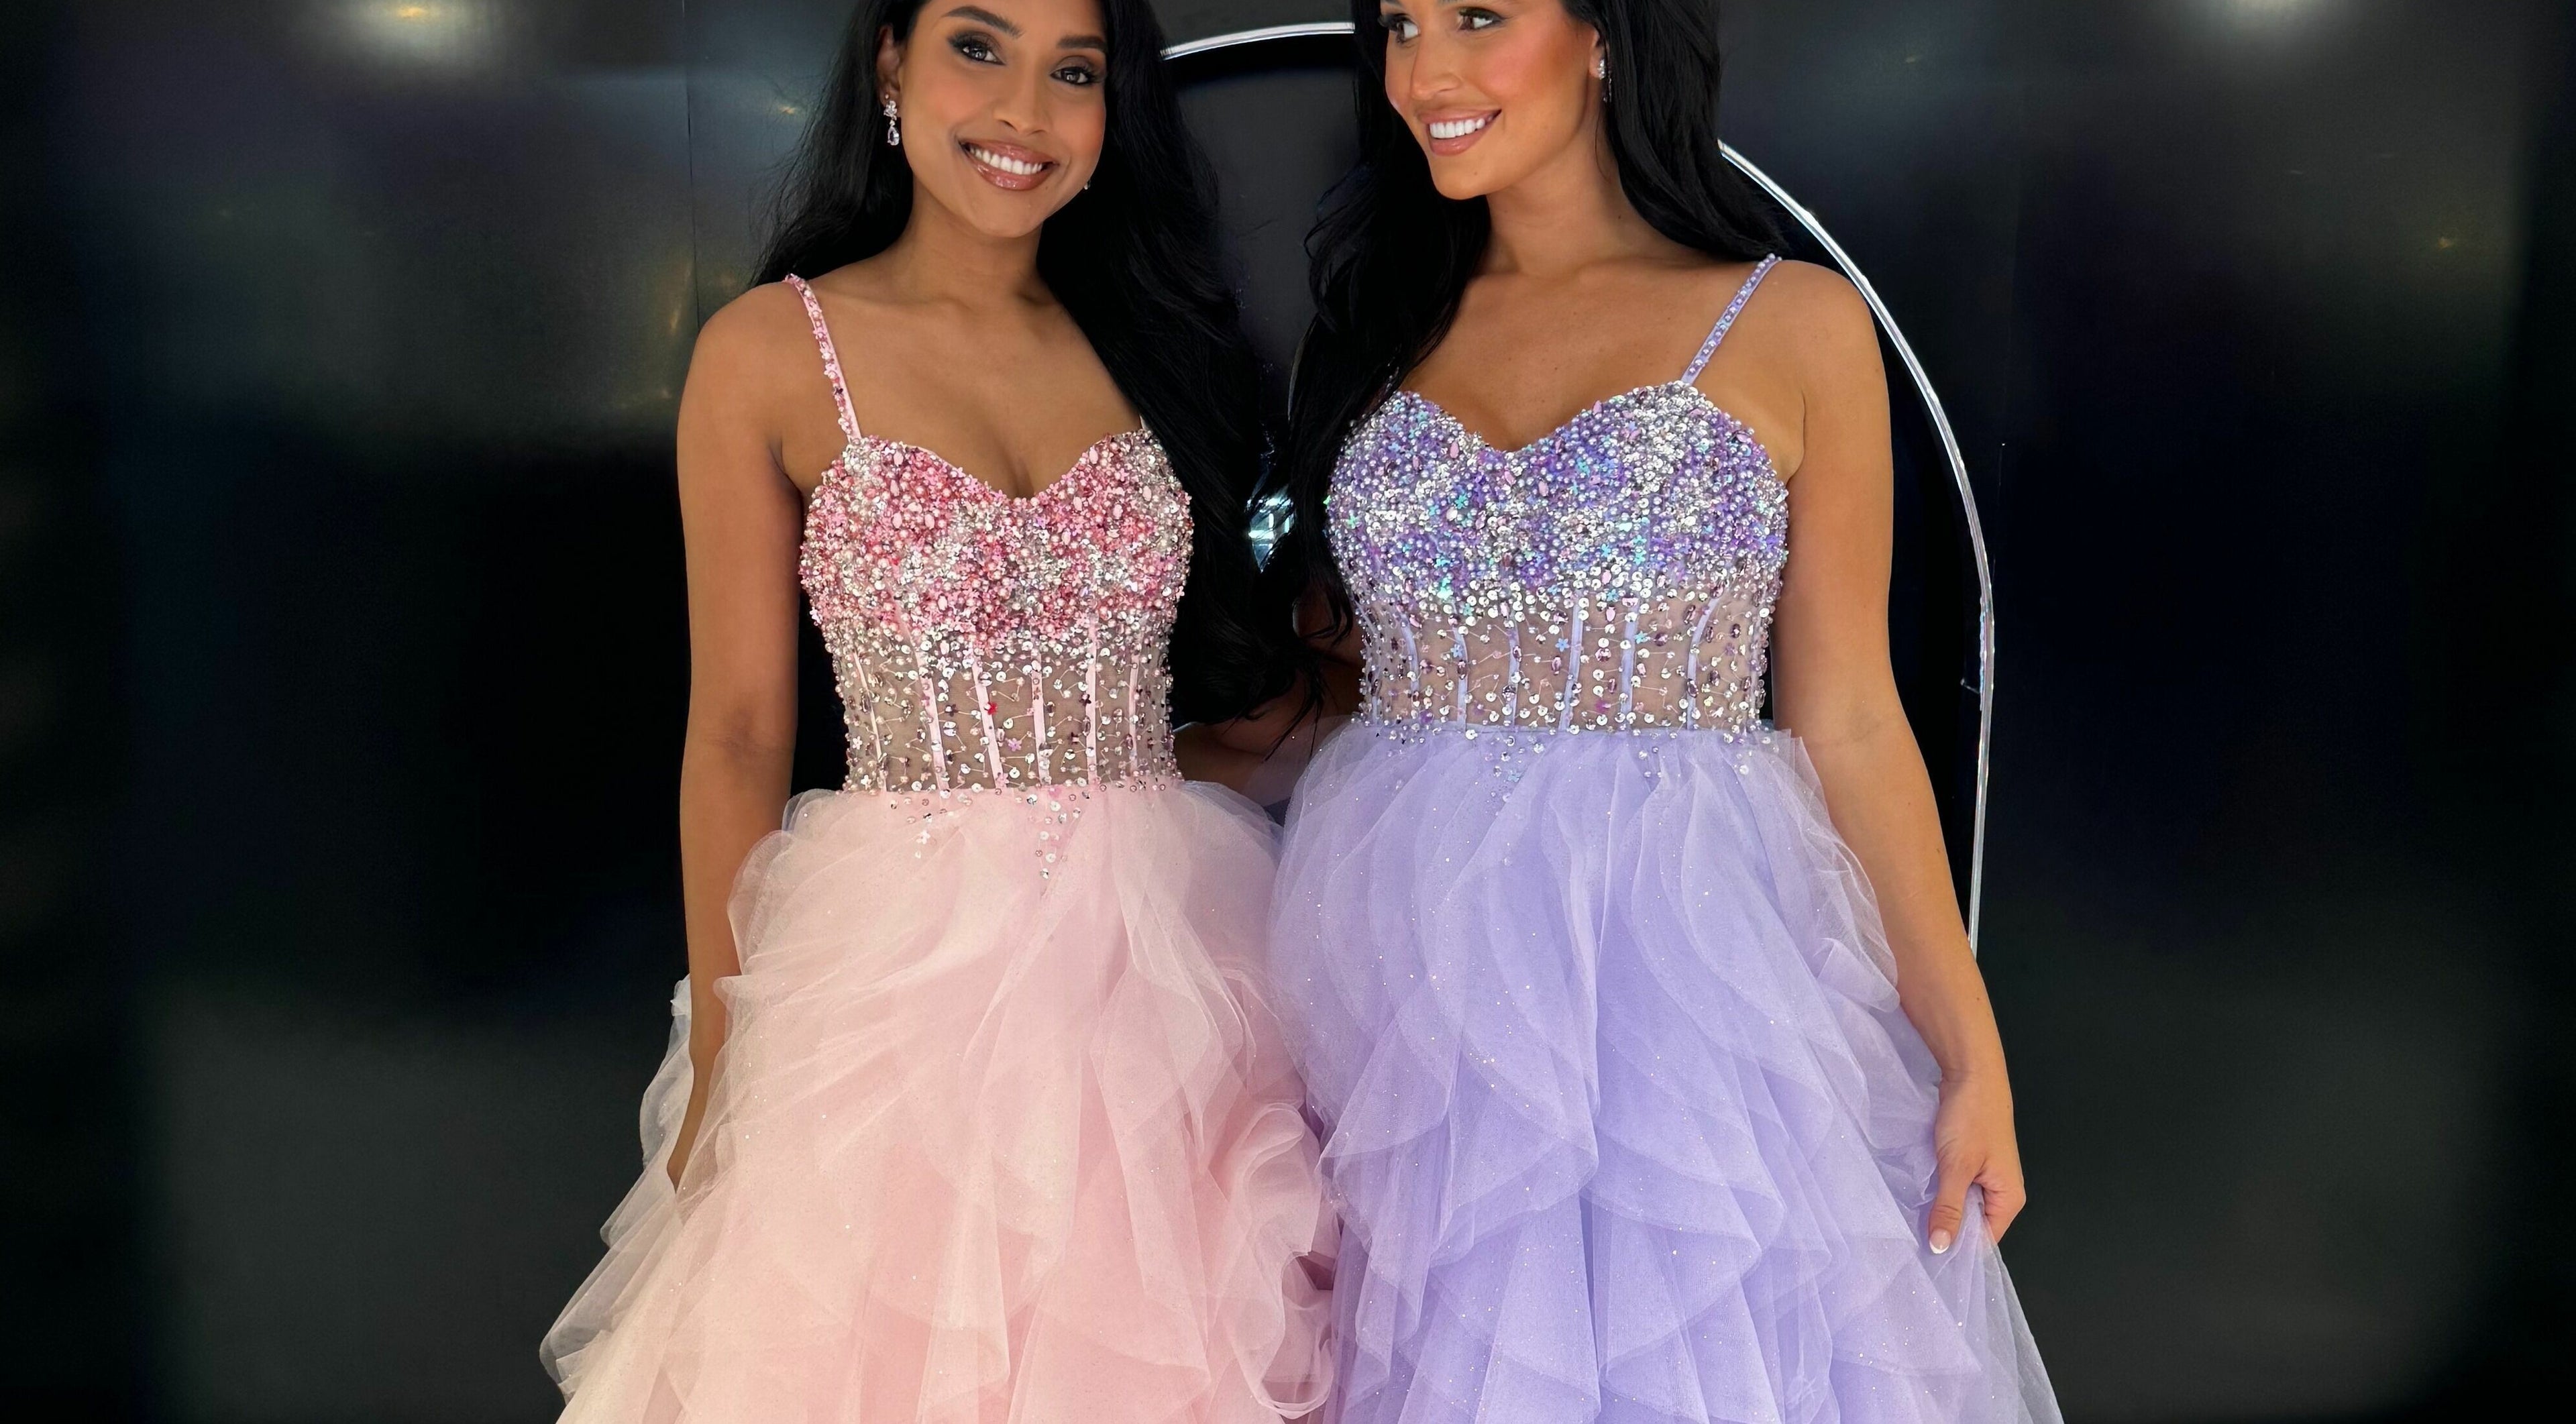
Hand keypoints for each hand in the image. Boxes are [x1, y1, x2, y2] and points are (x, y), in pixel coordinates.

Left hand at [1927, 1069, 2024, 1252]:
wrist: (1972, 1074)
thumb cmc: (1972, 1118)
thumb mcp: (1957, 1167)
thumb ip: (1949, 1208)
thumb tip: (1940, 1247)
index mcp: (2009, 1199)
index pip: (1984, 1241)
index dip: (1957, 1251)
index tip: (1927, 1261)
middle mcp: (2003, 1192)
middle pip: (1974, 1225)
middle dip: (1947, 1231)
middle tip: (1913, 1244)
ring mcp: (1988, 1176)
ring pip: (1963, 1205)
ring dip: (1942, 1210)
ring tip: (1913, 1223)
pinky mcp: (1972, 1163)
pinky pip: (1956, 1188)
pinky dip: (1940, 1191)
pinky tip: (1920, 1195)